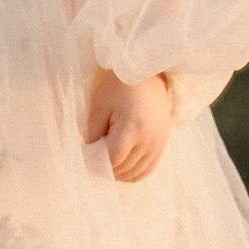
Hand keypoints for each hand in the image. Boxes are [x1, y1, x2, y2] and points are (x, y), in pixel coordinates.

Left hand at [85, 65, 173, 184]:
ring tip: (104, 163)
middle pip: (124, 168)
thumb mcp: (100, 105)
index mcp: (133, 127)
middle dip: (105, 167)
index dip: (97, 161)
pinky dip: (133, 173)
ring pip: (135, 173)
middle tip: (92, 159)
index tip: (85, 156)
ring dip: (118, 173)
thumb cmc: (120, 87)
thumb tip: (90, 155)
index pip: (113, 158)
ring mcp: (158, 144)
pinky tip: (121, 167)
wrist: (149, 75)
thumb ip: (93, 133)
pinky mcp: (162, 144)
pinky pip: (147, 169)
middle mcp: (149, 139)